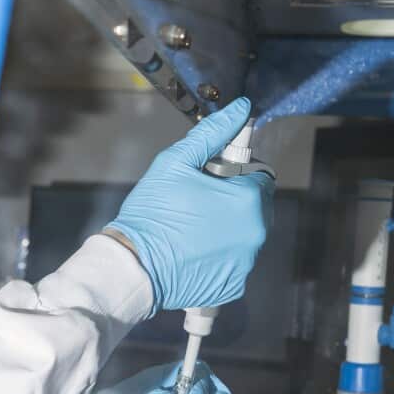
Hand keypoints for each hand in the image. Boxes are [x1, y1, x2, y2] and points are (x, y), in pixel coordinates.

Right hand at [104, 97, 272, 312]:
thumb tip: (241, 108)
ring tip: (192, 229)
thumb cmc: (152, 211)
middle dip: (234, 201)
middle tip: (198, 203)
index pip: (260, 177)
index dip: (236, 174)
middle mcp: (256, 234)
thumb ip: (213, 133)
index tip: (211, 180)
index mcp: (249, 201)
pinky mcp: (233, 285)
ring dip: (228, 228)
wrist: (133, 266)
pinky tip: (193, 251)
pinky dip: (220, 256)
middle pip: (256, 207)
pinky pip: (235, 262)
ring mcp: (246, 263)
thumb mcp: (176, 162)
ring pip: (246, 235)